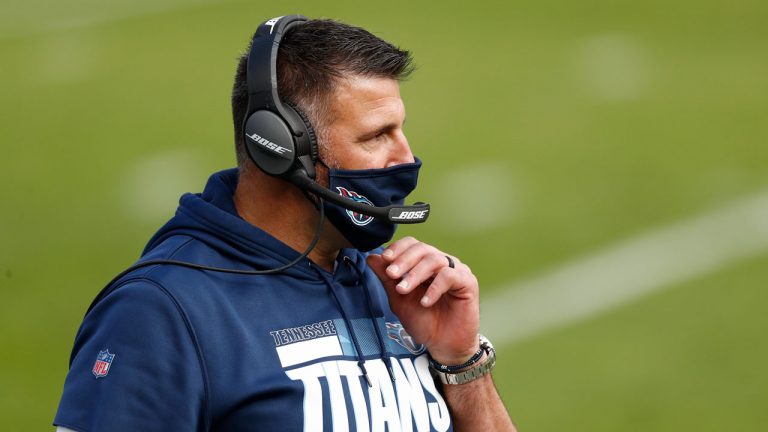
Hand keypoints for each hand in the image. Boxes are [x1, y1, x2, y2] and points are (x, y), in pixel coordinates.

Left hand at [366, 236, 479, 364]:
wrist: (442, 345)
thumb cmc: (424, 321)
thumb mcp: (399, 299)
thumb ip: (387, 278)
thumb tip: (372, 257)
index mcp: (426, 263)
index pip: (413, 244)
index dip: (398, 248)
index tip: (384, 259)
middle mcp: (442, 263)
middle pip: (423, 248)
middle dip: (404, 260)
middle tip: (391, 274)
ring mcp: (456, 271)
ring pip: (434, 260)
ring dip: (415, 274)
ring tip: (403, 290)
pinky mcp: (468, 283)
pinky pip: (450, 276)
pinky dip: (434, 288)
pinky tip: (425, 302)